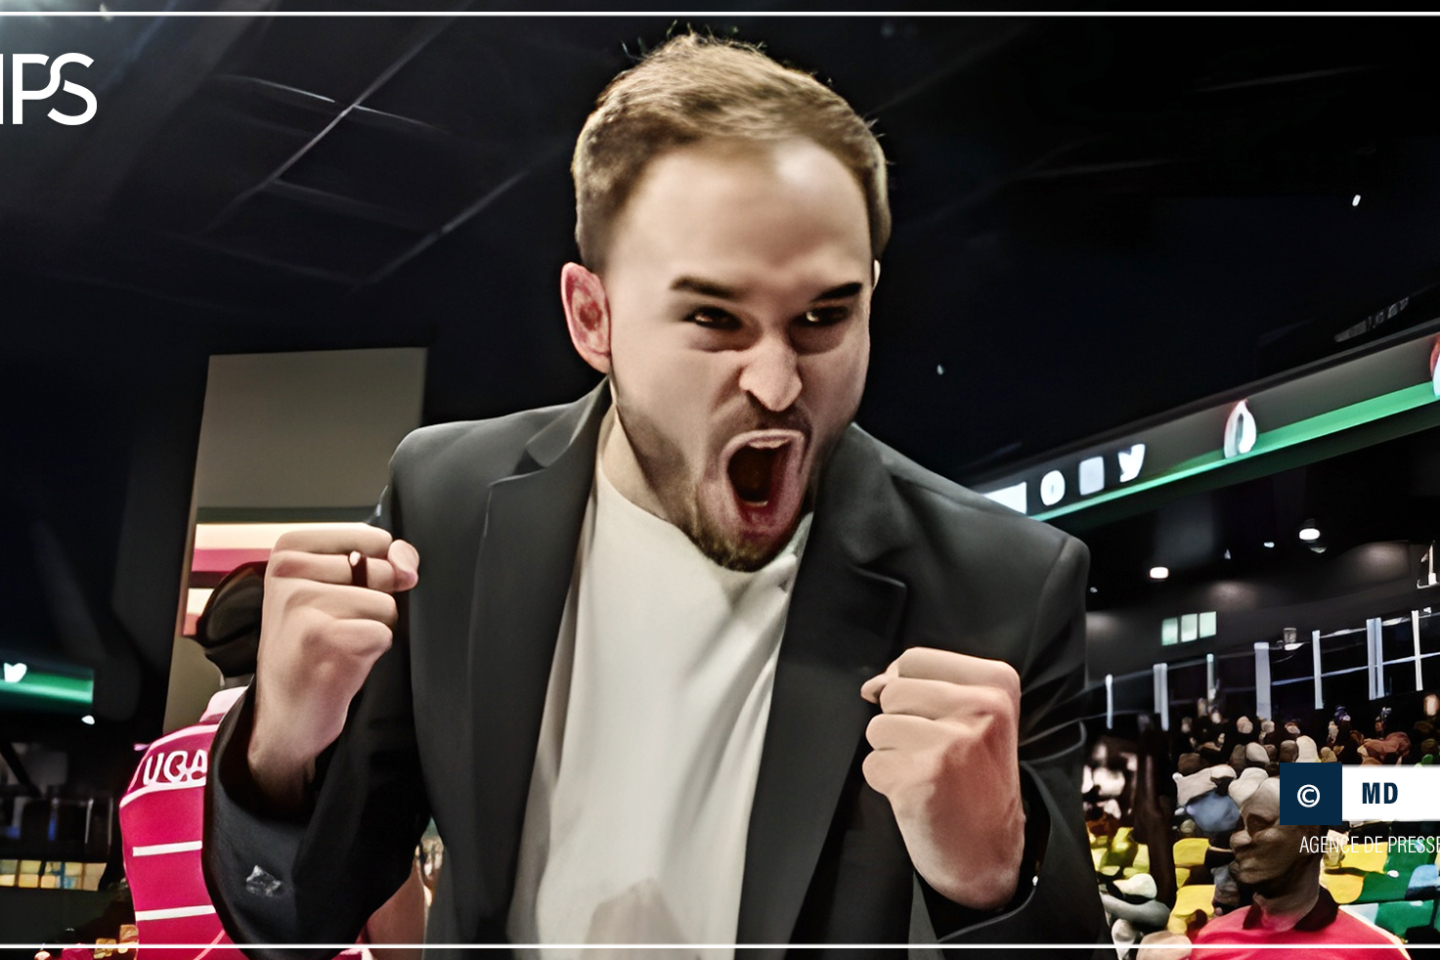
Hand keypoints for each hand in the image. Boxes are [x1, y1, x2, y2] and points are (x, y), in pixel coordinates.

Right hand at [248, 525, 419, 808]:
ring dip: (374, 629)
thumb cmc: (318, 640)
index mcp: (290, 547)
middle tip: (336, 626)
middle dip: (375, 603)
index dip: (381, 571)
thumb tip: (407, 567)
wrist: (288, 709)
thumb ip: (384, 559)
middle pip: (383, 571)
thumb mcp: (340, 586)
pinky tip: (341, 662)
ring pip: (386, 604)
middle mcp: (288, 570)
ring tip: (338, 644)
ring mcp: (301, 603)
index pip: (378, 539)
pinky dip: (373, 652)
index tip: (343, 595)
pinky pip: (383, 633)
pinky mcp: (321, 637)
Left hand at [860, 646, 1024, 910]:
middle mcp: (980, 708)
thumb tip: (871, 685)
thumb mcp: (972, 717)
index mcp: (997, 682)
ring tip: (926, 772)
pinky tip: (918, 794)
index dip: (904, 686)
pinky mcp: (922, 777)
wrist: (990, 851)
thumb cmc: (975, 778)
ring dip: (891, 752)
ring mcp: (951, 743)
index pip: (914, 659)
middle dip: (899, 722)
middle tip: (932, 752)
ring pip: (878, 726)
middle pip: (893, 690)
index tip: (928, 716)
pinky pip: (872, 763)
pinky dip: (886, 781)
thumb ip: (923, 687)